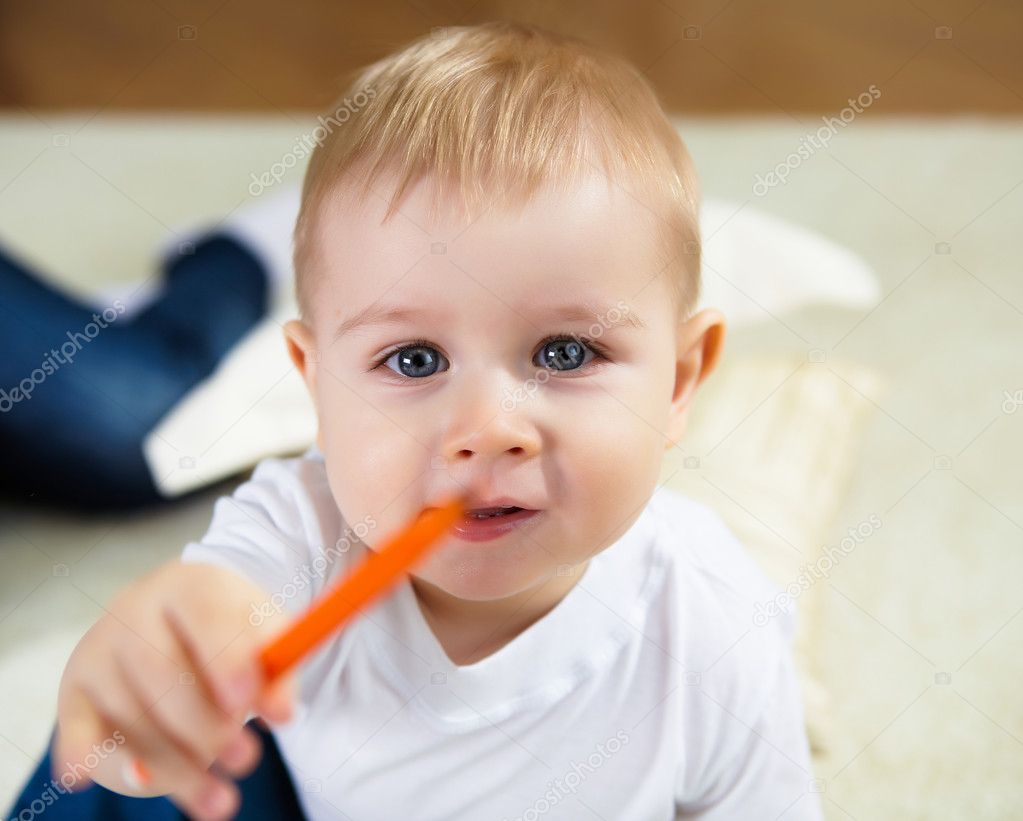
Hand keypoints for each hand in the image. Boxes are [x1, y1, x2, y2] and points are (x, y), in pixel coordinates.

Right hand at [54, 560, 295, 820]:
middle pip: (161, 670)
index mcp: (190, 585)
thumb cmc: (226, 632)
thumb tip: (283, 713)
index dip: (224, 657)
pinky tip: (112, 779)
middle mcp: (134, 611)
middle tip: (247, 760)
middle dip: (205, 725)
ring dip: (176, 765)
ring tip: (222, 798)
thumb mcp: (261, 636)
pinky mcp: (72, 694)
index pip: (205, 613)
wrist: (171, 621)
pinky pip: (79, 734)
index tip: (245, 702)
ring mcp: (98, 651)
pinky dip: (93, 759)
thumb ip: (277, 670)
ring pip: (130, 715)